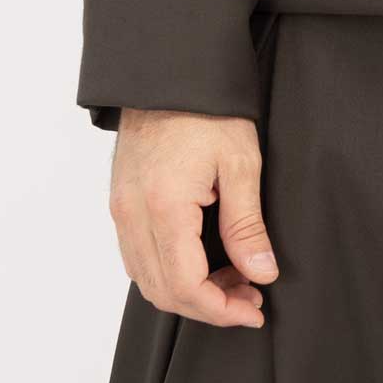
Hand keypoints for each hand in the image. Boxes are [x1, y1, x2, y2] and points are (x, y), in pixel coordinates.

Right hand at [107, 108, 280, 327]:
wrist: (169, 71)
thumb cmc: (208, 108)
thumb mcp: (240, 162)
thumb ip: (247, 224)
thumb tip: (261, 273)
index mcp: (163, 207)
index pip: (185, 286)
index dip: (220, 309)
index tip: (253, 311)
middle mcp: (132, 215)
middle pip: (163, 291)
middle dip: (208, 306)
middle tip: (250, 298)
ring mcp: (121, 209)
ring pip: (147, 278)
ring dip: (188, 291)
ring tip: (233, 279)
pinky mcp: (121, 202)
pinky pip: (138, 256)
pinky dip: (169, 271)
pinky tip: (204, 260)